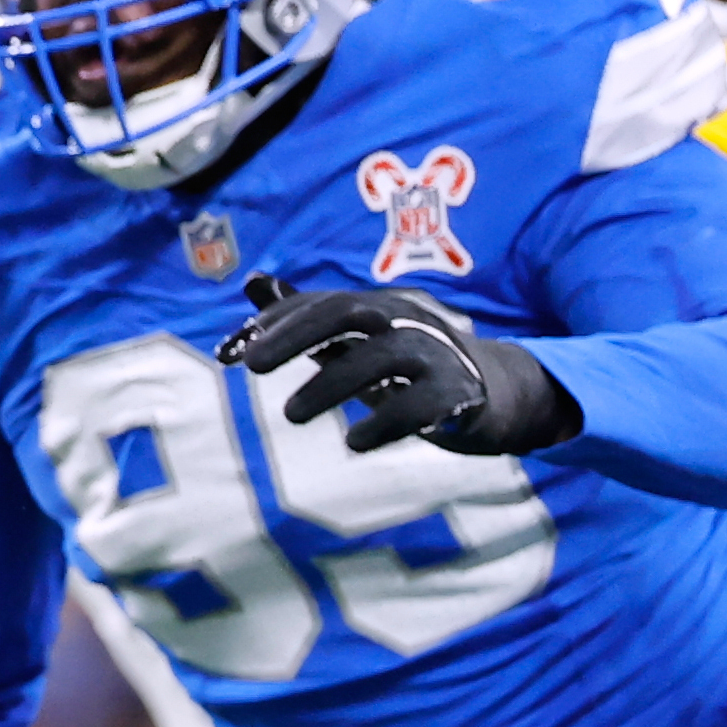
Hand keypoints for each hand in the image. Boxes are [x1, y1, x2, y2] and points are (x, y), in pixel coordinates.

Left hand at [216, 275, 576, 454]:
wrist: (493, 393)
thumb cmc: (409, 364)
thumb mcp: (357, 338)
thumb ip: (307, 315)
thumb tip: (253, 281)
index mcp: (380, 307)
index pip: (324, 302)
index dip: (279, 320)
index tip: (233, 349)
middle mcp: (407, 322)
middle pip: (351, 314)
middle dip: (298, 335)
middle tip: (251, 365)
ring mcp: (437, 356)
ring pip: (384, 359)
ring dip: (333, 384)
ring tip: (290, 415)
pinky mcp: (460, 396)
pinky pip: (423, 406)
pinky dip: (388, 422)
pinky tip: (354, 444)